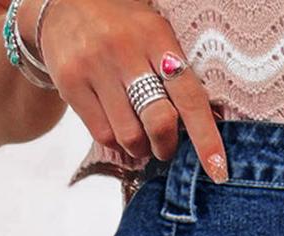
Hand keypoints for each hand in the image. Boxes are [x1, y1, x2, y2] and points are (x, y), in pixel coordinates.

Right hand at [30, 0, 226, 179]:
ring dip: (140, 148)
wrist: (65, 4)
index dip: (206, 138)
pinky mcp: (71, 82)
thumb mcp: (154, 35)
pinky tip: (116, 126)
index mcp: (157, 36)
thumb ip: (176, 74)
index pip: (189, 96)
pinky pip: (103, 134)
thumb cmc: (123, 28)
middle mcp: (126, 49)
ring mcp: (96, 66)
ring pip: (130, 136)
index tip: (218, 170)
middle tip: (164, 147)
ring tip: (138, 135)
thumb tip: (205, 126)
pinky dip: (116, 142)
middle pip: (159, 122)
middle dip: (166, 146)